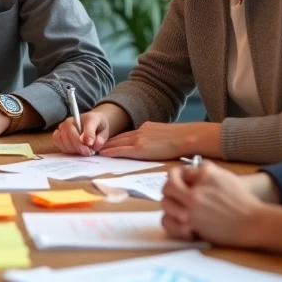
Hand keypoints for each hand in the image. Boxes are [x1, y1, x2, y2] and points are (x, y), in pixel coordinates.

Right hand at [52, 106, 123, 155]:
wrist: (93, 127)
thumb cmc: (98, 129)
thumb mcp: (104, 132)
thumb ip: (100, 138)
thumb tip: (91, 144)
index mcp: (87, 118)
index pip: (87, 125)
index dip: (88, 134)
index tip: (90, 144)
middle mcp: (71, 120)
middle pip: (70, 133)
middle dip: (79, 146)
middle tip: (88, 153)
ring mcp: (62, 127)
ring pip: (63, 139)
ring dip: (72, 149)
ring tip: (82, 151)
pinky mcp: (58, 134)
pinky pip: (57, 142)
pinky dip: (64, 148)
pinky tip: (73, 151)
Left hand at [98, 121, 221, 160]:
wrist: (187, 137)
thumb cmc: (182, 139)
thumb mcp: (165, 134)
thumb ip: (156, 137)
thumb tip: (152, 144)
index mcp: (147, 128)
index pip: (128, 134)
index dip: (116, 138)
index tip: (108, 142)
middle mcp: (140, 131)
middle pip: (119, 137)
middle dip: (107, 142)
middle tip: (95, 146)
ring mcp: (139, 139)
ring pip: (117, 142)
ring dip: (106, 147)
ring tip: (95, 151)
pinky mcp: (140, 149)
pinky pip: (121, 150)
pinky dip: (111, 151)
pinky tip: (103, 154)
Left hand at [161, 162, 267, 244]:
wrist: (253, 222)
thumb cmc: (241, 200)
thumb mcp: (225, 176)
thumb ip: (206, 170)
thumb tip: (190, 169)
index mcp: (203, 177)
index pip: (177, 173)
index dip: (177, 177)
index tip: (179, 181)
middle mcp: (195, 193)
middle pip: (167, 187)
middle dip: (170, 190)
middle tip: (176, 194)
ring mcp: (192, 211)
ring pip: (165, 204)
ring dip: (171, 205)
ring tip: (180, 208)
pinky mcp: (192, 226)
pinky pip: (168, 222)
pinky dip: (171, 222)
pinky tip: (181, 221)